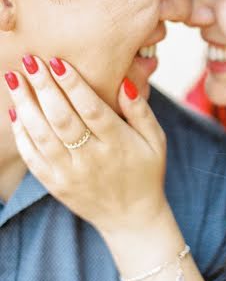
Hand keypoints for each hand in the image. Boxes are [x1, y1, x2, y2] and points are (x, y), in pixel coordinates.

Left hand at [4, 55, 166, 234]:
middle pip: (63, 118)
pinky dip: (22, 134)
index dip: (74, 84)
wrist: (132, 219)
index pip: (92, 108)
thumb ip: (141, 111)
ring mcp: (71, 174)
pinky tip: (15, 112)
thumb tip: (124, 83)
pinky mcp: (56, 185)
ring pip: (42, 136)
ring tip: (14, 79)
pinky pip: (33, 158)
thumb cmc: (146, 172)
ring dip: (26, 106)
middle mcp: (92, 158)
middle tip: (30, 61)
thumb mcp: (156, 141)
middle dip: (45, 87)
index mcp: (118, 144)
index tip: (58, 62)